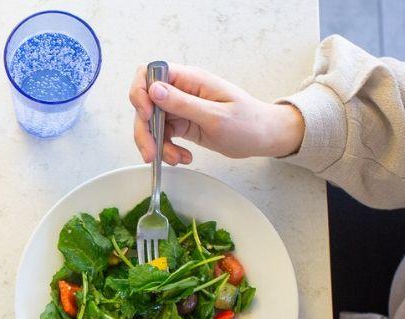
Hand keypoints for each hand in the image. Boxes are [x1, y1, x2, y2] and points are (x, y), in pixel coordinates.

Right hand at [128, 63, 304, 164]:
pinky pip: (163, 136)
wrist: (263, 137)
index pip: (150, 73)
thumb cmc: (248, 123)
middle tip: (151, 153)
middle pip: (145, 103)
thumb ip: (183, 103)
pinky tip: (183, 157)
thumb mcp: (215, 115)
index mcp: (190, 80)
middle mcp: (181, 91)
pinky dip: (168, 149)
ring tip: (175, 159)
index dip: (141, 92)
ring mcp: (181, 108)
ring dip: (156, 144)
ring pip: (151, 123)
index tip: (146, 114)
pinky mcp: (182, 124)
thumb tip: (153, 89)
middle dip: (144, 130)